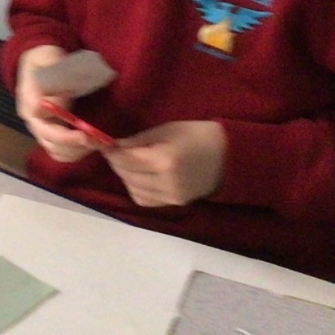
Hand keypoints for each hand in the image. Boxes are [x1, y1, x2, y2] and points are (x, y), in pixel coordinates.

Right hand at [16, 45, 99, 163]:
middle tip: (98, 141)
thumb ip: (55, 77)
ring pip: (55, 151)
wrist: (40, 62)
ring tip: (97, 144)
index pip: (45, 128)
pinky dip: (75, 153)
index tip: (86, 133)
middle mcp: (32, 120)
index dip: (66, 135)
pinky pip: (60, 152)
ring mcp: (39, 129)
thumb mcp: (50, 59)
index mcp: (30, 102)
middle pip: (50, 143)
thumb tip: (60, 104)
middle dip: (75, 145)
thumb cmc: (47, 59)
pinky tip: (91, 145)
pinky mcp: (48, 133)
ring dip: (77, 152)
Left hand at [105, 120, 226, 206]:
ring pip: (133, 189)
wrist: (228, 157)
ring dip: (126, 176)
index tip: (105, 145)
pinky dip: (136, 188)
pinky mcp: (174, 204)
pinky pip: (144, 200)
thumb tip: (113, 146)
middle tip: (117, 152)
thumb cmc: (197, 135)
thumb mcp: (167, 129)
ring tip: (130, 163)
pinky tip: (141, 177)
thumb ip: (138, 141)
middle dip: (117, 163)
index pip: (126, 160)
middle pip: (127, 175)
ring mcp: (171, 196)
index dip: (112, 153)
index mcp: (165, 160)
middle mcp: (166, 182)